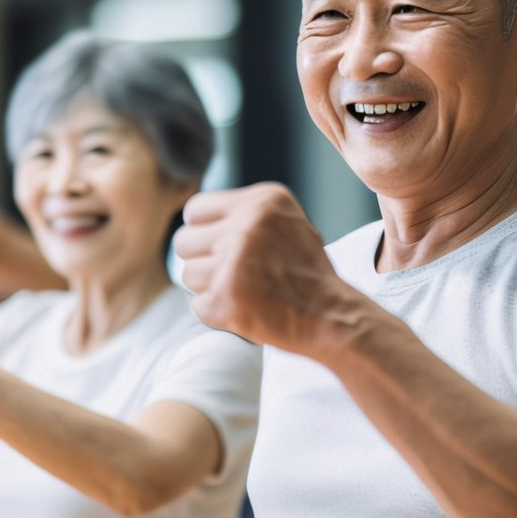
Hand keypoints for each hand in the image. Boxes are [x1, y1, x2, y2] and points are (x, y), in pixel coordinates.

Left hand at [174, 182, 348, 352]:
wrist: (332, 316)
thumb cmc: (306, 272)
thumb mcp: (286, 223)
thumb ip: (244, 215)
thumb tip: (194, 221)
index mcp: (262, 201)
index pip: (195, 210)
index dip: (202, 232)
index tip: (216, 246)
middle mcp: (246, 226)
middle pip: (184, 242)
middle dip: (201, 260)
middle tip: (229, 274)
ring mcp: (234, 263)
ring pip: (188, 275)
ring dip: (210, 288)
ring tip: (244, 292)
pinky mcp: (227, 299)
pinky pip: (197, 305)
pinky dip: (217, 313)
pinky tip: (246, 310)